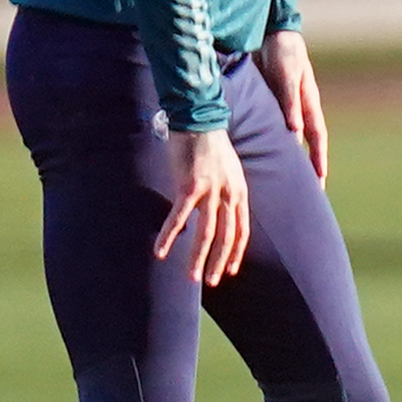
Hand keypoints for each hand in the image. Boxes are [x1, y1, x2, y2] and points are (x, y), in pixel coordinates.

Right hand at [155, 127, 251, 284]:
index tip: (230, 270)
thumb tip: (218, 210)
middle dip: (218, 263)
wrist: (199, 119)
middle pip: (227, 237)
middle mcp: (228, 194)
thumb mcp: (229, 170)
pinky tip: (159, 251)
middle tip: (210, 281)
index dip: (236, 252)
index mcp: (239, 191)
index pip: (241, 230)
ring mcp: (210, 191)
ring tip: (190, 276)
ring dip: (197, 258)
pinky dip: (168, 236)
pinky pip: (178, 218)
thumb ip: (226, 191)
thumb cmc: (211, 144)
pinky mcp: (189, 187)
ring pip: (206, 233)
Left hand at [257, 29, 327, 182]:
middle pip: (304, 143)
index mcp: (308, 104)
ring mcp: (284, 106)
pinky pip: (271, 126)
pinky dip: (269, 141)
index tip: (320, 182)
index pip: (316, 138)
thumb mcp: (287, 77)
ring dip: (286, 157)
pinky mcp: (269, 101)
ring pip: (286, 137)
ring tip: (280, 179)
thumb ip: (290, 103)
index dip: (319, 160)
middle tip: (306, 191)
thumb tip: (295, 133)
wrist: (271, 31)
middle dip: (306, 166)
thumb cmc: (283, 52)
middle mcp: (298, 108)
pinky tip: (258, 153)